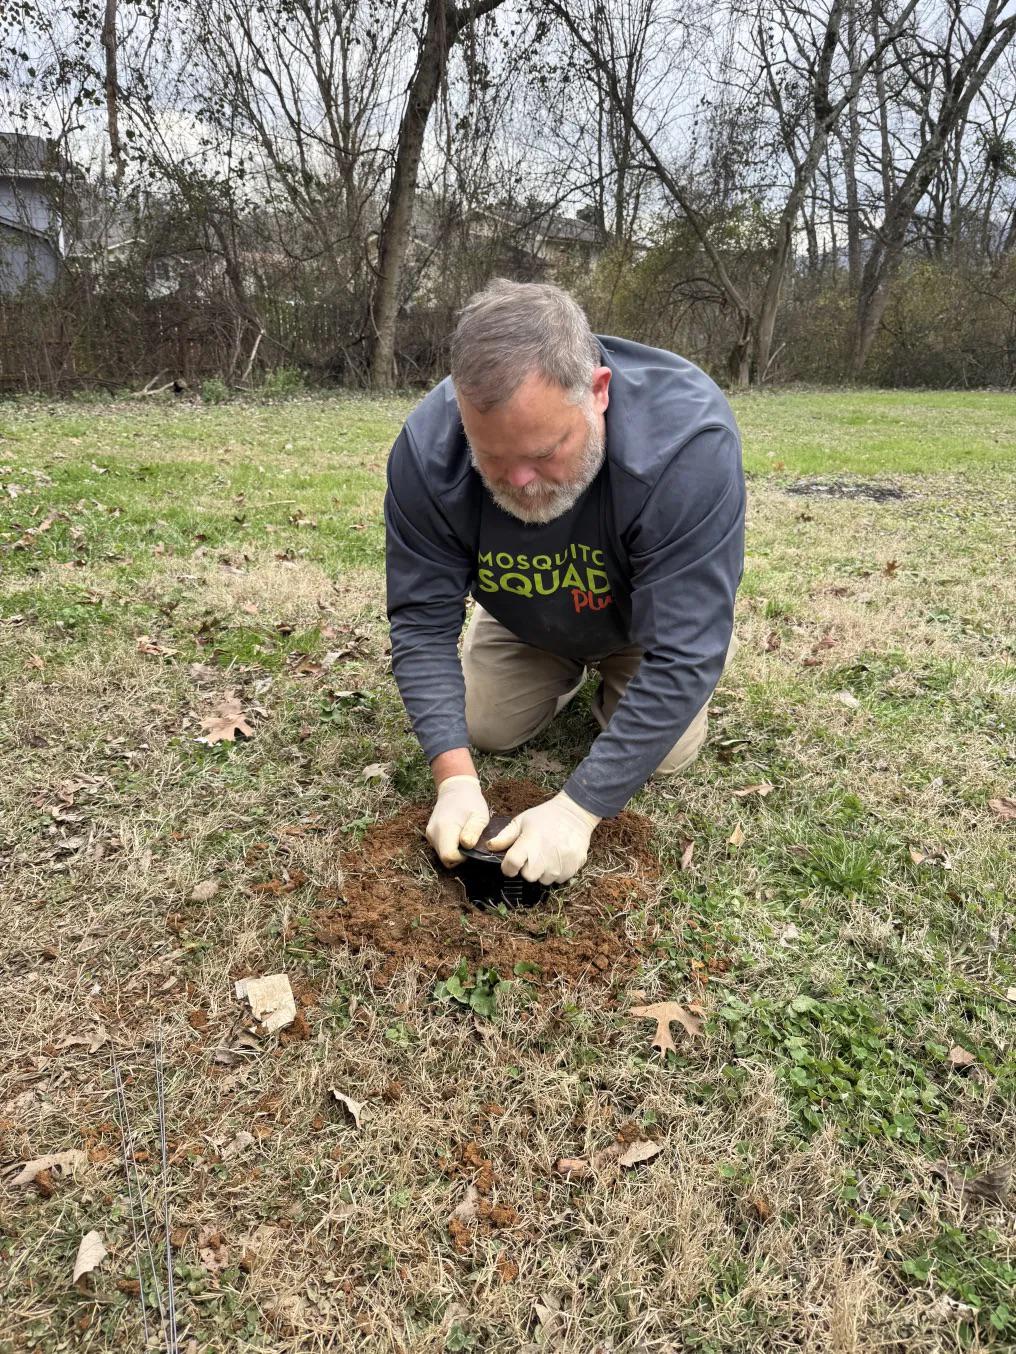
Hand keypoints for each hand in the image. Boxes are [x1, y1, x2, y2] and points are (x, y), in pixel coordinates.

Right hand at [426, 775, 489, 866]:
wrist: (455, 788)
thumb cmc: (470, 802)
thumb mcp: (479, 815)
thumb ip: (474, 831)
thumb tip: (467, 846)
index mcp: (444, 828)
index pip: (448, 856)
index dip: (462, 857)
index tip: (471, 845)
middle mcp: (433, 833)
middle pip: (445, 858)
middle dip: (459, 855)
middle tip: (470, 840)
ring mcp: (430, 834)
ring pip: (442, 854)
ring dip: (455, 851)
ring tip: (465, 835)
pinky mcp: (430, 834)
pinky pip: (441, 848)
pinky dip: (450, 846)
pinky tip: (458, 834)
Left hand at [486, 792, 600, 884]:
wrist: (576, 813)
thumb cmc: (545, 816)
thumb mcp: (522, 820)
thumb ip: (505, 836)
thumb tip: (490, 847)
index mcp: (529, 843)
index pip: (511, 866)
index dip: (508, 867)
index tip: (510, 863)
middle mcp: (544, 857)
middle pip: (528, 877)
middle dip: (527, 869)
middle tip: (533, 856)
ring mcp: (559, 864)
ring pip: (544, 880)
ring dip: (543, 872)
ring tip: (547, 855)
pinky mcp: (572, 868)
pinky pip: (559, 879)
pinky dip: (557, 872)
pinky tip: (558, 857)